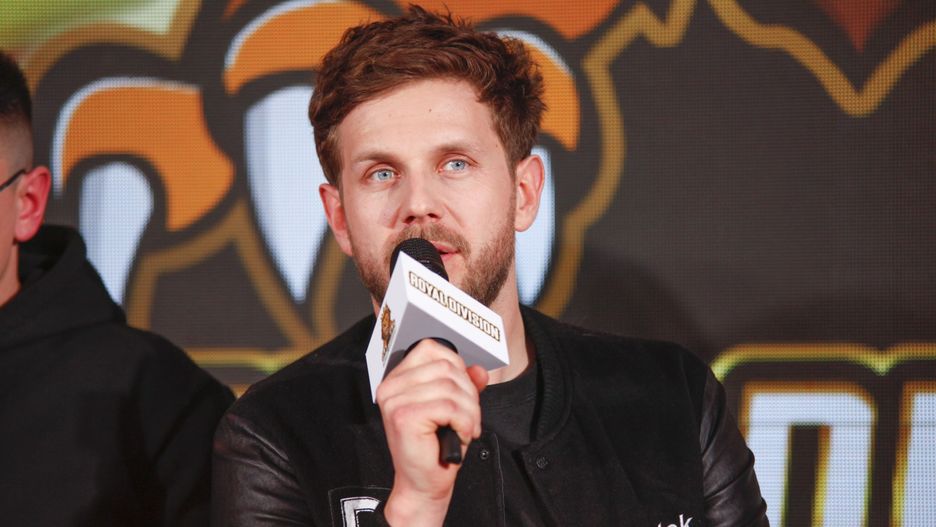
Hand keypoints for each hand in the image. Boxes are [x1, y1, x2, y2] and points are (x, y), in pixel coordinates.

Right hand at [376, 339, 488, 525]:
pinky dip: (464, 421)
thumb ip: (465, 385)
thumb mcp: (454, 408)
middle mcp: (391, 386)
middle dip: (468, 393)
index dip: (457, 367)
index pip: (432, 348)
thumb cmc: (435, 448)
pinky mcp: (404, 417)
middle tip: (469, 417)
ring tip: (466, 428)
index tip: (462, 392)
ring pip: (451, 387)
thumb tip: (479, 370)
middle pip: (446, 367)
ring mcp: (395, 401)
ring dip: (469, 410)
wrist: (423, 483)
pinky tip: (460, 434)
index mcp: (398, 379)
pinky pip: (449, 406)